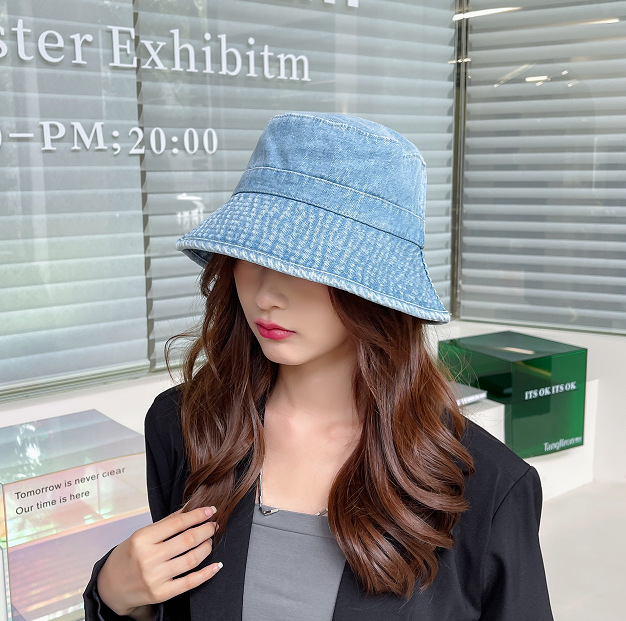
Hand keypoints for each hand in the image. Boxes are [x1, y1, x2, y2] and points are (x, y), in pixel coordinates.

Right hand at [96, 506, 220, 617]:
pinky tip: (216, 565)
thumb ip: (166, 522)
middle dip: (206, 530)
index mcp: (142, 539)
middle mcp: (148, 558)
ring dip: (206, 547)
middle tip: (214, 525)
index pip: (177, 523)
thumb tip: (190, 508)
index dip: (198, 515)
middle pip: (187, 540)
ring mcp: (154, 577)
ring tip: (210, 540)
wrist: (110, 587)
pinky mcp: (160, 594)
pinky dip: (206, 573)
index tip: (211, 510)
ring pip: (191, 559)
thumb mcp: (141, 535)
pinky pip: (189, 582)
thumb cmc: (128, 556)